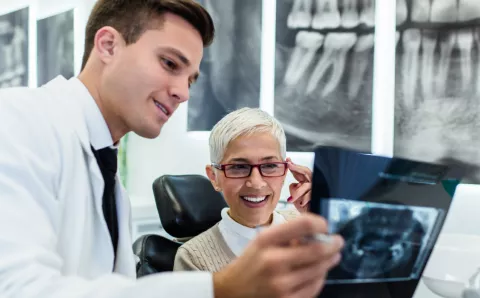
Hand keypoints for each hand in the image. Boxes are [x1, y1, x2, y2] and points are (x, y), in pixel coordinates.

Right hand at [213, 214, 343, 297]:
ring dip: (329, 261)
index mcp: (266, 240)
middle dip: (333, 244)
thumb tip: (317, 232)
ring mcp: (280, 284)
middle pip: (317, 249)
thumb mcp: (262, 241)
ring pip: (319, 270)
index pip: (303, 225)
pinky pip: (314, 288)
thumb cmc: (250, 263)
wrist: (231, 291)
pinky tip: (320, 273)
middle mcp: (273, 261)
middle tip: (338, 241)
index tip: (324, 225)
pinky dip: (320, 278)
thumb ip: (287, 235)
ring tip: (332, 256)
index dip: (320, 223)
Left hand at [286, 158, 312, 212]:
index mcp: (305, 181)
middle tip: (289, 165)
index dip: (293, 165)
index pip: (299, 171)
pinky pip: (310, 194)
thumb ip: (293, 188)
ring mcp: (315, 188)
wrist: (309, 215)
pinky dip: (304, 199)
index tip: (287, 160)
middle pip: (306, 171)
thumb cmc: (302, 205)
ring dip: (297, 193)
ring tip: (291, 200)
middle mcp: (312, 182)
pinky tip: (301, 203)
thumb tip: (294, 184)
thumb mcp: (294, 195)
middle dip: (297, 167)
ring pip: (306, 185)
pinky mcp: (318, 195)